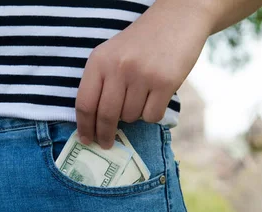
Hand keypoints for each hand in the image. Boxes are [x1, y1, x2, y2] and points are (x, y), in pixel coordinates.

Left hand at [75, 0, 212, 148]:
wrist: (177, 18)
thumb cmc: (141, 42)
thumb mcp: (112, 55)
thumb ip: (101, 83)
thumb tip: (93, 124)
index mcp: (99, 60)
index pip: (85, 103)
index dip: (84, 127)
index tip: (85, 139)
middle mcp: (118, 67)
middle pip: (106, 116)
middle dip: (104, 135)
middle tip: (106, 143)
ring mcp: (142, 75)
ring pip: (130, 117)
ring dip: (134, 116)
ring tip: (140, 97)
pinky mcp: (165, 82)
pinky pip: (151, 116)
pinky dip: (152, 114)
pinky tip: (156, 97)